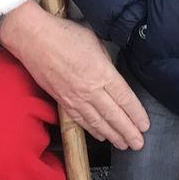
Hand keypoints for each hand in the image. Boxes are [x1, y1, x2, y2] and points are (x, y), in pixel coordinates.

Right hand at [0, 2, 148, 149]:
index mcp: (102, 72)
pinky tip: (101, 136)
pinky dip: (93, 130)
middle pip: (114, 115)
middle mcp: (90, 89)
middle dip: (128, 132)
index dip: (136, 114)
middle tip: (139, 144)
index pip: (125, 99)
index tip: (145, 125)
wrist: (33, 38)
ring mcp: (75, 97)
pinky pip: (81, 120)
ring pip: (98, 122)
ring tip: (124, 145)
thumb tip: (112, 74)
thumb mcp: (94, 41)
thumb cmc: (64, 34)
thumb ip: (106, 62)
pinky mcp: (62, 101)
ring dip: (113, 135)